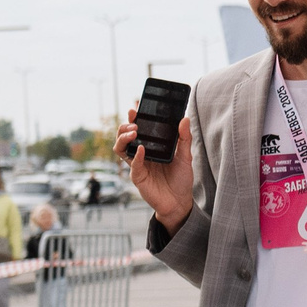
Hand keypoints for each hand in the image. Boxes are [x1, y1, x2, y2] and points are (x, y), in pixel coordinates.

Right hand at [116, 118, 195, 232]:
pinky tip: (142, 149)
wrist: (179, 202)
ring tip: (134, 131)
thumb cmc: (181, 179)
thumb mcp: (186, 156)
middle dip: (125, 125)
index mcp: (151, 146)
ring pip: (120, 148)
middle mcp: (141, 154)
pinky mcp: (138, 176)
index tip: (136, 105)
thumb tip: (184, 119)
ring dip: (124, 138)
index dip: (135, 117)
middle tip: (134, 120)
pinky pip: (133, 164)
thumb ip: (185, 138)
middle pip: (124, 136)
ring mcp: (137, 164)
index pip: (138, 128)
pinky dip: (136, 156)